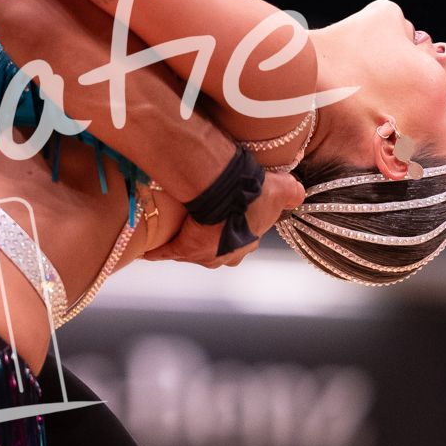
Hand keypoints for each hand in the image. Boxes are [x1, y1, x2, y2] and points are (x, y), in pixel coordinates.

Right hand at [149, 167, 304, 269]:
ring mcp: (204, 255)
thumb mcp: (282, 190)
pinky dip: (158, 252)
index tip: (226, 222)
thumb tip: (298, 193)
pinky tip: (148, 250)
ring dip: (184, 246)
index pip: (241, 243)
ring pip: (193, 254)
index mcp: (248, 242)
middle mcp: (227, 254)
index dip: (234, 233)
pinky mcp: (184, 249)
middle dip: (210, 244)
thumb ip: (291, 192)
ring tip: (173, 235)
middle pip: (217, 253)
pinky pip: (166, 253)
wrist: (228, 192)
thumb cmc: (256, 193)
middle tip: (200, 228)